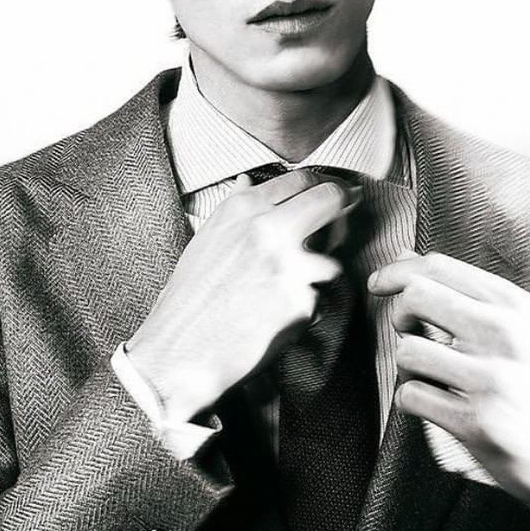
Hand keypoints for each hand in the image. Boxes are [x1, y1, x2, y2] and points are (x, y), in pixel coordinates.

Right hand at [127, 170, 355, 423]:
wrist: (181, 350)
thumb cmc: (188, 298)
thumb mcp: (205, 240)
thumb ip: (234, 208)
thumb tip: (247, 180)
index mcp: (243, 210)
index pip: (301, 180)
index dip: (322, 185)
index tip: (332, 194)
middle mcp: (269, 230)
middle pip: (331, 200)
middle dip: (344, 205)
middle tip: (348, 212)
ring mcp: (289, 266)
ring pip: (331, 260)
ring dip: (319, 276)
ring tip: (291, 291)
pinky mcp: (302, 303)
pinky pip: (316, 301)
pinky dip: (302, 310)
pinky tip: (274, 318)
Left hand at [369, 252, 529, 530]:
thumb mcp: (519, 331)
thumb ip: (463, 293)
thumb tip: (403, 258)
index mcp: (517, 307)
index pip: (439, 267)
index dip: (398, 271)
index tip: (380, 284)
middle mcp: (505, 335)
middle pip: (415, 297)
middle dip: (399, 314)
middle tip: (408, 331)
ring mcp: (491, 379)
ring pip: (408, 351)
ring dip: (408, 366)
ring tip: (433, 377)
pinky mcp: (476, 422)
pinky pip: (411, 395)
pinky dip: (413, 400)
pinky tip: (438, 405)